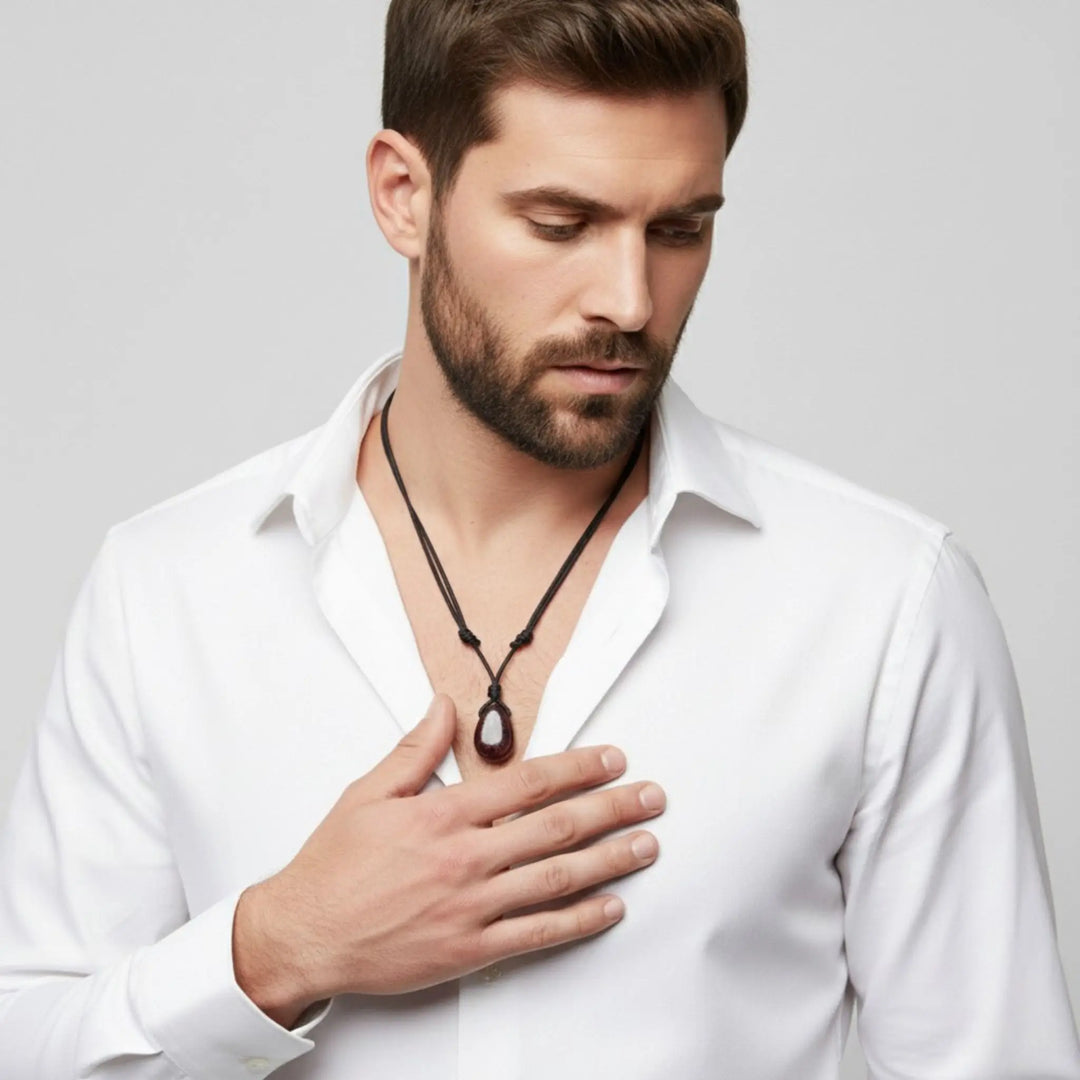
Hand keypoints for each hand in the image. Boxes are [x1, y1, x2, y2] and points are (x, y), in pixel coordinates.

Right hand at [233, 692, 664, 1021]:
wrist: (304, 934)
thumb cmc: (335, 865)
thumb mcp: (369, 792)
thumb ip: (416, 748)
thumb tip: (444, 705)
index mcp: (444, 814)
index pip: (528, 782)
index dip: (577, 768)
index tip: (612, 759)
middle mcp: (466, 858)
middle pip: (556, 827)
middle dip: (612, 808)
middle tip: (650, 796)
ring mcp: (472, 906)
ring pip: (557, 878)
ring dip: (610, 859)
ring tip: (646, 845)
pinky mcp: (470, 948)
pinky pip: (538, 932)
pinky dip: (580, 919)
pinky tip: (610, 907)